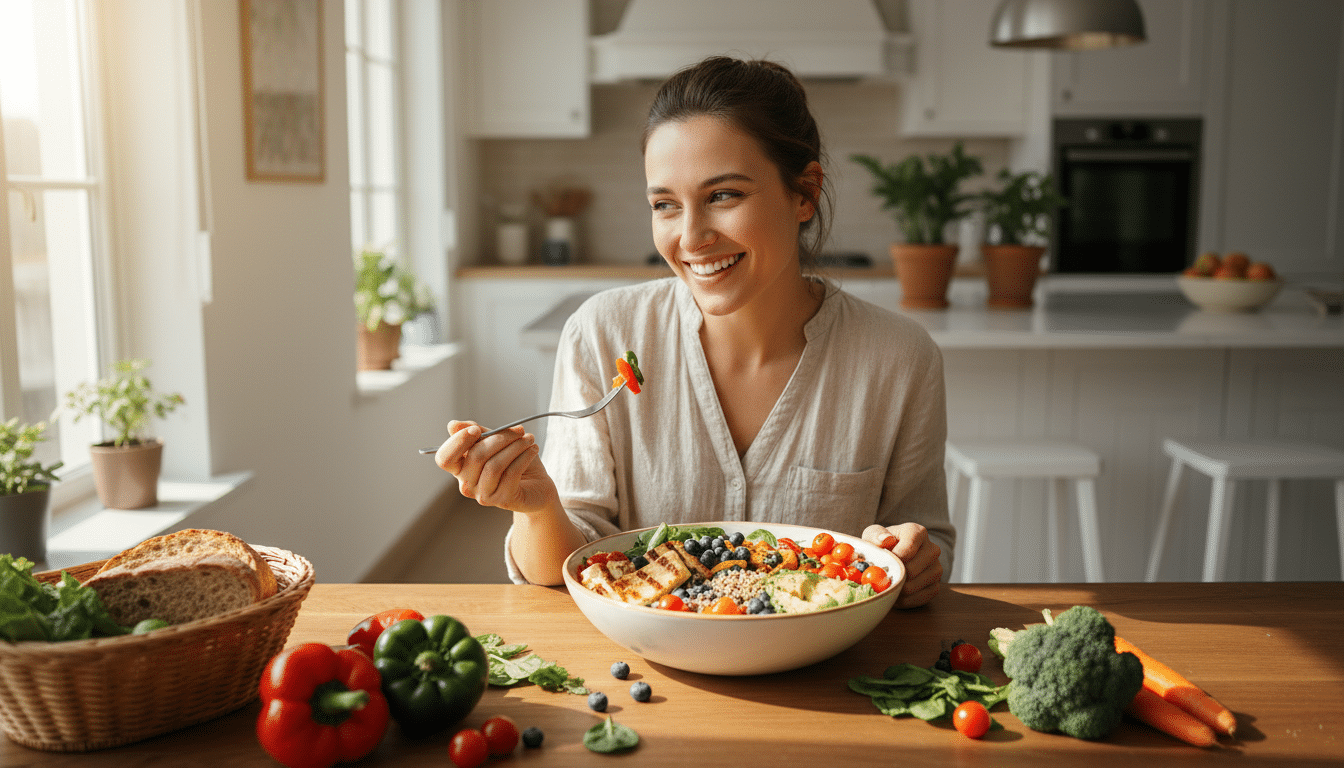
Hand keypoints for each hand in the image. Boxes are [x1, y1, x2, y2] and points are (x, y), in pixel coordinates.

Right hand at [435, 421, 554, 513]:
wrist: (537, 485)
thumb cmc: (514, 461)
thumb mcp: (496, 441)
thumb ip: (476, 432)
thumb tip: (452, 425)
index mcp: (461, 468)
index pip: (445, 459)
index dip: (457, 442)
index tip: (477, 430)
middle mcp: (467, 484)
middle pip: (475, 457)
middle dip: (499, 438)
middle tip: (519, 430)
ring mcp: (483, 495)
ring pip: (494, 465)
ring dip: (515, 447)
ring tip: (529, 439)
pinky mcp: (503, 500)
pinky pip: (511, 474)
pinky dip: (524, 457)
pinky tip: (533, 449)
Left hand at [863, 523, 941, 608]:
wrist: (894, 557)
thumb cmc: (882, 544)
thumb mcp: (874, 535)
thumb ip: (876, 535)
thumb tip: (885, 540)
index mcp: (918, 532)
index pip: (909, 547)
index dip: (895, 558)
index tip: (885, 563)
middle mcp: (932, 549)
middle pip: (912, 570)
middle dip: (894, 576)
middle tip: (882, 577)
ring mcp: (937, 568)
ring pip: (915, 586)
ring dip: (898, 590)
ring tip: (888, 584)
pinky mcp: (936, 586)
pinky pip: (920, 598)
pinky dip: (905, 600)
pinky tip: (896, 594)